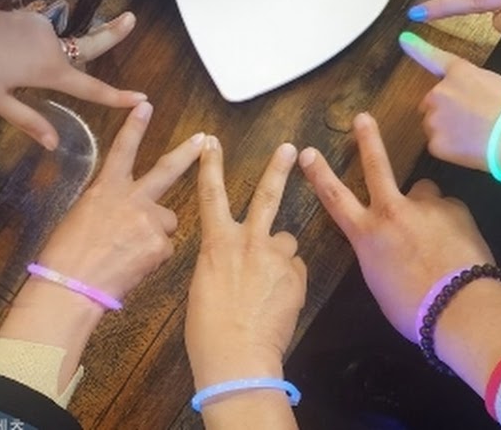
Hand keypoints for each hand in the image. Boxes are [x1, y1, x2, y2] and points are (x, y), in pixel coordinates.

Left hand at [0, 7, 144, 148]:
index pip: (91, 88)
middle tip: (132, 18)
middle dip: (113, 33)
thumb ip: (29, 119)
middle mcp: (51, 44)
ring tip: (31, 69)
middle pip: (89, 44)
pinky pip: (40, 34)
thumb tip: (54, 143)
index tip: (143, 97)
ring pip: (58, 42)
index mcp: (49, 69)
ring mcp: (36, 26)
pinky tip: (15, 53)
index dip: (117, 96)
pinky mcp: (21, 16)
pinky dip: (39, 44)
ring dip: (61, 51)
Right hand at [37, 101, 203, 299]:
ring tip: (130, 252)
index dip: (135, 126)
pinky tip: (133, 267)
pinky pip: (164, 247)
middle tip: (204, 139)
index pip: (123, 149)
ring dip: (157, 232)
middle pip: (166, 170)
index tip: (146, 105)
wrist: (69, 289)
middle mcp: (132, 198)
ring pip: (167, 221)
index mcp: (106, 188)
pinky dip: (153, 257)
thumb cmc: (64, 258)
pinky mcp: (160, 244)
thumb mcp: (79, 217)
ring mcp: (149, 220)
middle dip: (187, 153)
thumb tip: (121, 208)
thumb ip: (108, 204)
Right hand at [186, 138, 305, 387]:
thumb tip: (234, 257)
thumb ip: (221, 260)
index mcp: (217, 242)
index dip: (211, 165)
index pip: (211, 194)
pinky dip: (289, 279)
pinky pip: (295, 268)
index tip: (211, 142)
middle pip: (266, 194)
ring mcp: (276, 255)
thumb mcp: (203, 285)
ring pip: (286, 240)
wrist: (238, 358)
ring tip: (271, 285)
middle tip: (290, 148)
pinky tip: (279, 301)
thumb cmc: (208, 330)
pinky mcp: (297, 273)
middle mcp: (248, 240)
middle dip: (278, 168)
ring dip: (280, 255)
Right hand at [300, 112, 492, 340]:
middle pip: (376, 166)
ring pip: (423, 192)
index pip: (335, 198)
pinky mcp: (455, 208)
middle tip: (363, 117)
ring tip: (439, 233)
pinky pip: (449, 210)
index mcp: (367, 235)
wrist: (462, 309)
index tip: (307, 151)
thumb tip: (387, 244)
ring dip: (426, 205)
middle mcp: (392, 212)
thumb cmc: (413, 310)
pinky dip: (451, 223)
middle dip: (367, 139)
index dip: (319, 174)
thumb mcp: (381, 284)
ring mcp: (424, 206)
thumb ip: (379, 254)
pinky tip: (460, 246)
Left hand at [402, 31, 500, 170]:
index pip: (432, 57)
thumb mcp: (495, 84)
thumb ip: (472, 89)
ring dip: (448, 131)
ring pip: (434, 126)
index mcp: (458, 73)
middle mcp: (439, 92)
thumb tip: (469, 104)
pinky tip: (473, 149)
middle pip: (431, 103)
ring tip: (478, 137)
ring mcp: (435, 118)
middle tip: (472, 123)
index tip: (403, 39)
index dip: (416, 47)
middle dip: (445, 112)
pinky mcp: (436, 143)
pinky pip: (438, 146)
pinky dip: (452, 150)